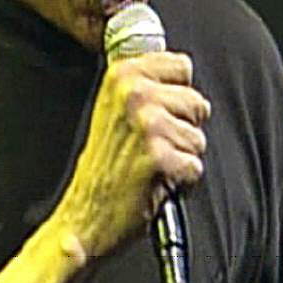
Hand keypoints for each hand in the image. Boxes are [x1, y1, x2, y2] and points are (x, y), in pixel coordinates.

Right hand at [53, 51, 210, 259]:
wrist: (83, 217)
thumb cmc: (103, 167)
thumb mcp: (113, 108)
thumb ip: (145, 82)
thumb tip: (180, 66)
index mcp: (122, 75)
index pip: (182, 66)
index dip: (176, 94)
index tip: (157, 112)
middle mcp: (134, 93)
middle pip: (196, 101)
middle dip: (183, 127)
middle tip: (152, 145)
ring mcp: (147, 124)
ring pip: (198, 136)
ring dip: (181, 155)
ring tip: (152, 163)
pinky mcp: (158, 156)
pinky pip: (195, 165)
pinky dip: (182, 180)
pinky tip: (156, 181)